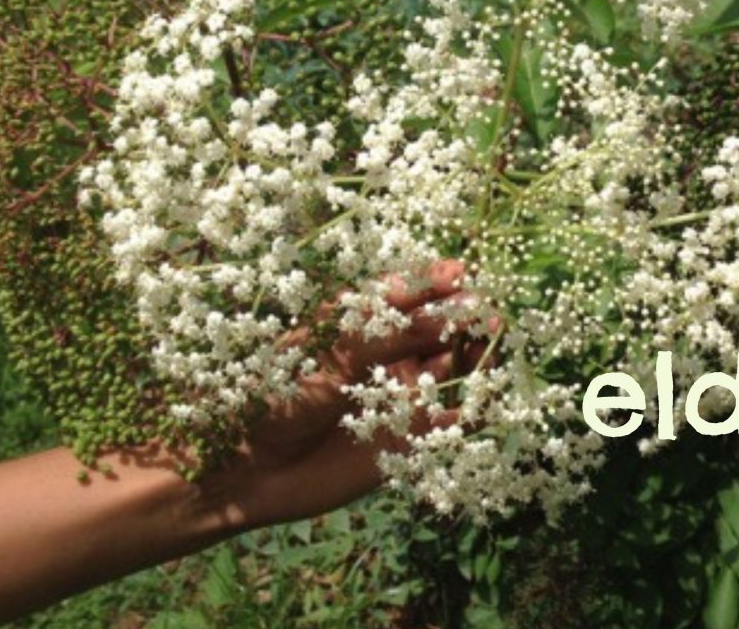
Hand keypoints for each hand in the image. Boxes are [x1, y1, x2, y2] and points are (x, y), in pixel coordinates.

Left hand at [203, 259, 470, 528]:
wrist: (249, 466)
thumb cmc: (280, 394)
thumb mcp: (337, 351)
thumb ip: (397, 333)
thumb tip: (458, 309)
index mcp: (364, 323)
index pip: (411, 293)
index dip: (437, 282)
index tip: (460, 273)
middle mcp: (387, 355)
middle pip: (442, 329)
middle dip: (465, 318)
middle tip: (484, 314)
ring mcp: (401, 396)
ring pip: (454, 369)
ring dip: (476, 356)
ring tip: (489, 343)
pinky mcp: (410, 439)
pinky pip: (453, 421)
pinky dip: (475, 408)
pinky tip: (485, 396)